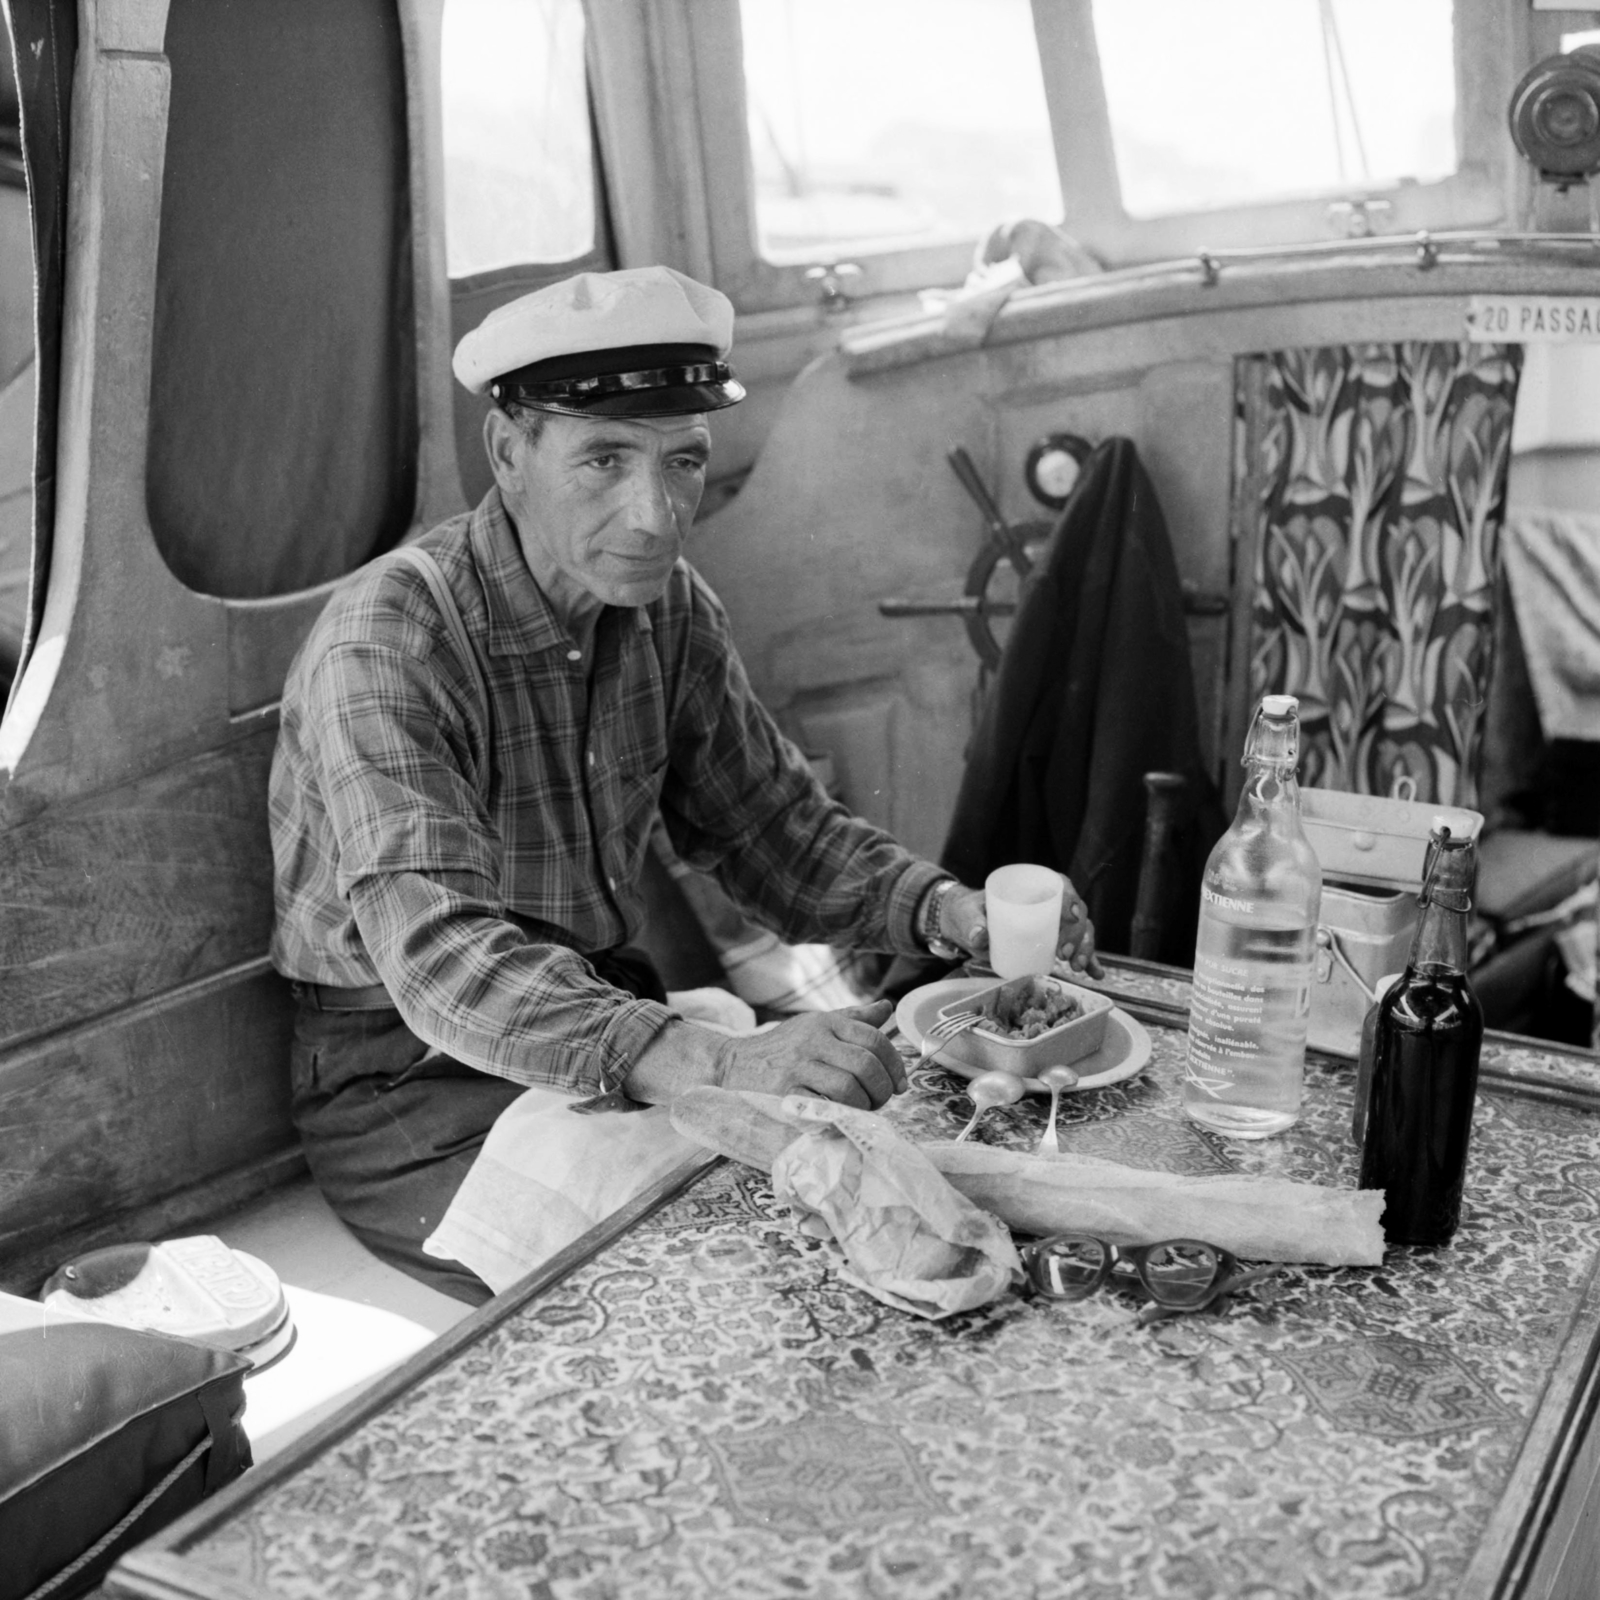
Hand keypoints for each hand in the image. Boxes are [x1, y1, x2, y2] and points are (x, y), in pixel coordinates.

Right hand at [712, 1000, 906, 1109]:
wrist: (731, 1065)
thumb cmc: (780, 1048)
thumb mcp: (813, 1025)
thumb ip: (852, 1019)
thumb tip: (886, 1008)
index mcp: (825, 1022)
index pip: (874, 1038)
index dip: (895, 1064)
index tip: (900, 1083)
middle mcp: (813, 1040)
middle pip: (866, 1064)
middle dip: (882, 1089)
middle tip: (881, 1101)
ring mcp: (798, 1066)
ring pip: (849, 1088)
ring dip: (864, 1106)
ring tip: (862, 1110)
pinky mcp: (784, 1092)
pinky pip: (824, 1107)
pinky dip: (840, 1116)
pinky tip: (842, 1118)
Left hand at [944, 877, 1103, 978]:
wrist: (966, 927)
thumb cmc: (969, 913)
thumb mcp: (967, 914)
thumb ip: (972, 923)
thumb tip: (979, 935)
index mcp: (1031, 888)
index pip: (1060, 886)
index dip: (1070, 898)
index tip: (1071, 916)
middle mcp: (1048, 905)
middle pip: (1076, 912)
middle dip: (1078, 933)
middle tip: (1065, 953)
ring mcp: (1053, 925)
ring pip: (1081, 932)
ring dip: (1086, 948)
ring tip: (1077, 966)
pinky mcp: (1053, 945)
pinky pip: (1077, 951)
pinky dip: (1089, 962)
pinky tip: (1096, 974)